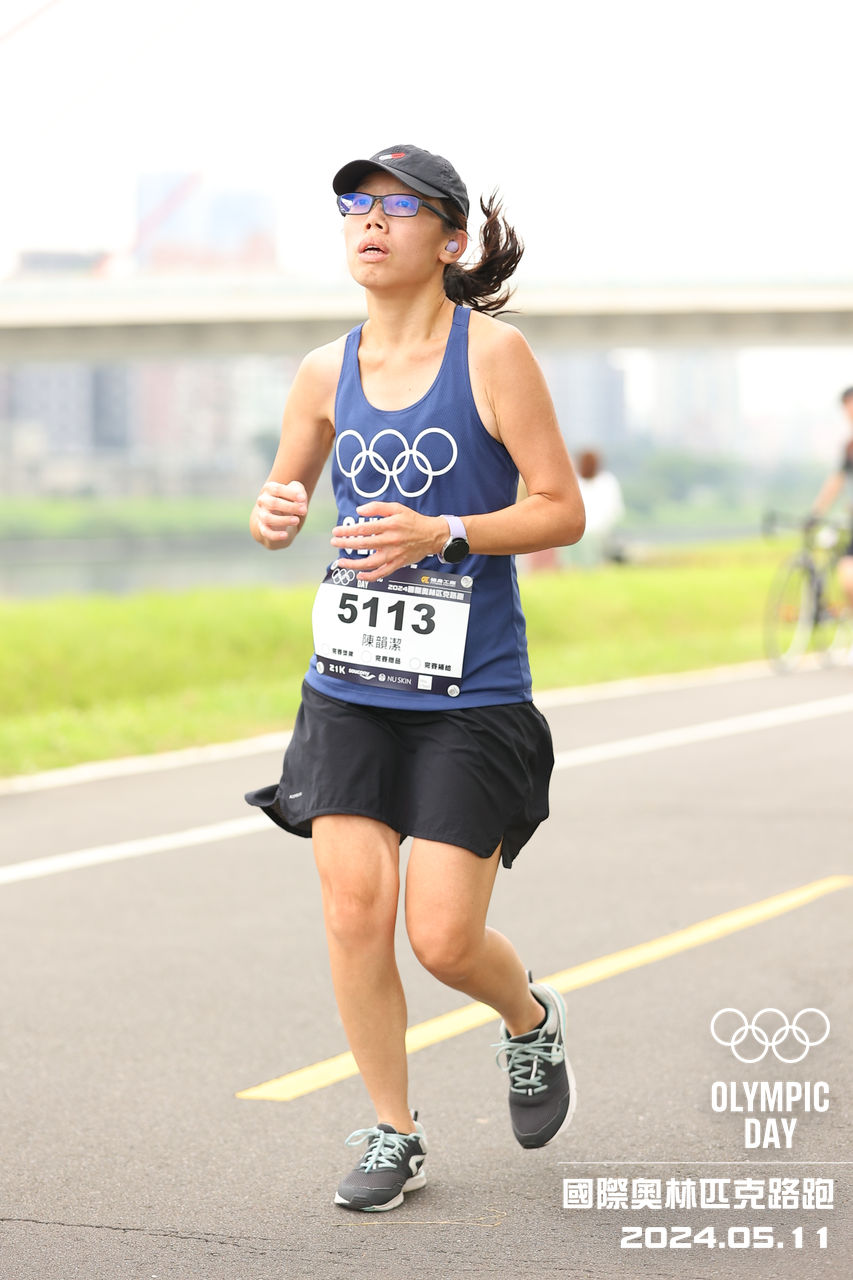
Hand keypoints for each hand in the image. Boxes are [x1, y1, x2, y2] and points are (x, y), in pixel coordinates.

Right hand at [255, 481, 307, 544]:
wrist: (279, 515)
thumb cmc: (289, 499)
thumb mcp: (295, 491)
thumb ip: (298, 490)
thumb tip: (301, 499)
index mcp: (269, 489)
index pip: (277, 489)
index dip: (290, 494)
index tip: (303, 499)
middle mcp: (263, 501)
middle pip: (273, 503)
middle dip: (290, 507)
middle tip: (304, 510)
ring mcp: (261, 515)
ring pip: (268, 518)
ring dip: (283, 520)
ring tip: (297, 521)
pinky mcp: (263, 528)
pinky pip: (266, 532)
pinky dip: (275, 535)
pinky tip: (285, 535)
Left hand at [330, 502, 446, 581]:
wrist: (432, 535)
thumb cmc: (413, 521)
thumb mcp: (397, 508)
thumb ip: (377, 507)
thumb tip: (359, 510)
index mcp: (390, 525)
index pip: (364, 528)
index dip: (348, 531)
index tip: (337, 531)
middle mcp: (391, 540)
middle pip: (363, 544)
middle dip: (346, 544)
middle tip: (334, 542)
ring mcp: (394, 554)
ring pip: (370, 562)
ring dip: (354, 564)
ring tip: (342, 562)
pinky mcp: (398, 563)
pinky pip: (382, 573)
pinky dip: (370, 576)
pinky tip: (359, 575)